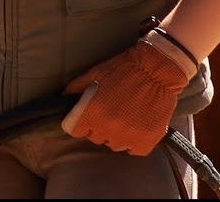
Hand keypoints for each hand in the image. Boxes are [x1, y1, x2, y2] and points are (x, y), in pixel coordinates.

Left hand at [60, 36, 190, 154]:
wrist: (157, 69)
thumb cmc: (123, 69)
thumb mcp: (94, 73)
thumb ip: (76, 88)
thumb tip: (63, 99)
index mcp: (92, 112)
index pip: (73, 130)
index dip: (78, 121)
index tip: (86, 115)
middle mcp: (108, 128)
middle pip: (94, 137)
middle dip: (98, 125)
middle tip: (109, 110)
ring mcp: (128, 136)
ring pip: (113, 144)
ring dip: (116, 134)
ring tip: (124, 116)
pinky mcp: (146, 141)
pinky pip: (133, 150)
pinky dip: (134, 141)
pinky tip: (137, 125)